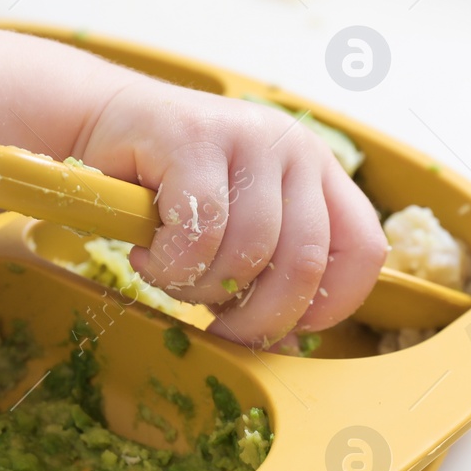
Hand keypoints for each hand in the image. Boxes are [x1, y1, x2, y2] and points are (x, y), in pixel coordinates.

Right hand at [78, 82, 387, 348]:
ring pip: (250, 251)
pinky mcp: (196, 138)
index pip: (363, 249)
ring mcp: (250, 138)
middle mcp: (296, 150)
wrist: (107, 126)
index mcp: (319, 175)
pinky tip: (148, 256)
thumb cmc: (172, 193)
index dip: (329, 305)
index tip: (283, 328)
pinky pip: (200, 231)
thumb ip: (269, 275)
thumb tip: (289, 344)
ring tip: (169, 275)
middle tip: (217, 327)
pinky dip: (170, 264)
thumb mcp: (236, 234)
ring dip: (202, 288)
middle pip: (304, 262)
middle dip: (258, 317)